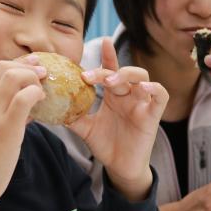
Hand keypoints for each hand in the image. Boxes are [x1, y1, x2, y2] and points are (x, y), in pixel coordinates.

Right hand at [0, 59, 46, 210]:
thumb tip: (25, 105)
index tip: (33, 69)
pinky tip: (42, 104)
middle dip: (28, 68)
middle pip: (4, 67)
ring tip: (42, 93)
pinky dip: (36, 94)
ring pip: (14, 76)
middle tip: (44, 77)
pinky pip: (24, 98)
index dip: (18, 66)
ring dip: (34, 79)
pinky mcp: (4, 129)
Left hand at [67, 38, 168, 199]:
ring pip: (142, 77)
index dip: (108, 55)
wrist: (120, 168)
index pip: (111, 69)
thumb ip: (72, 116)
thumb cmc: (106, 145)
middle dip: (108, 70)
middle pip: (123, 72)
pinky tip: (143, 89)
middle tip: (88, 77)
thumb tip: (49, 107)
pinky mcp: (153, 115)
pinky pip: (160, 96)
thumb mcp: (85, 129)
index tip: (101, 42)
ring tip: (110, 82)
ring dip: (126, 75)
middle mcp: (128, 95)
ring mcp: (141, 104)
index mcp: (113, 95)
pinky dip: (154, 89)